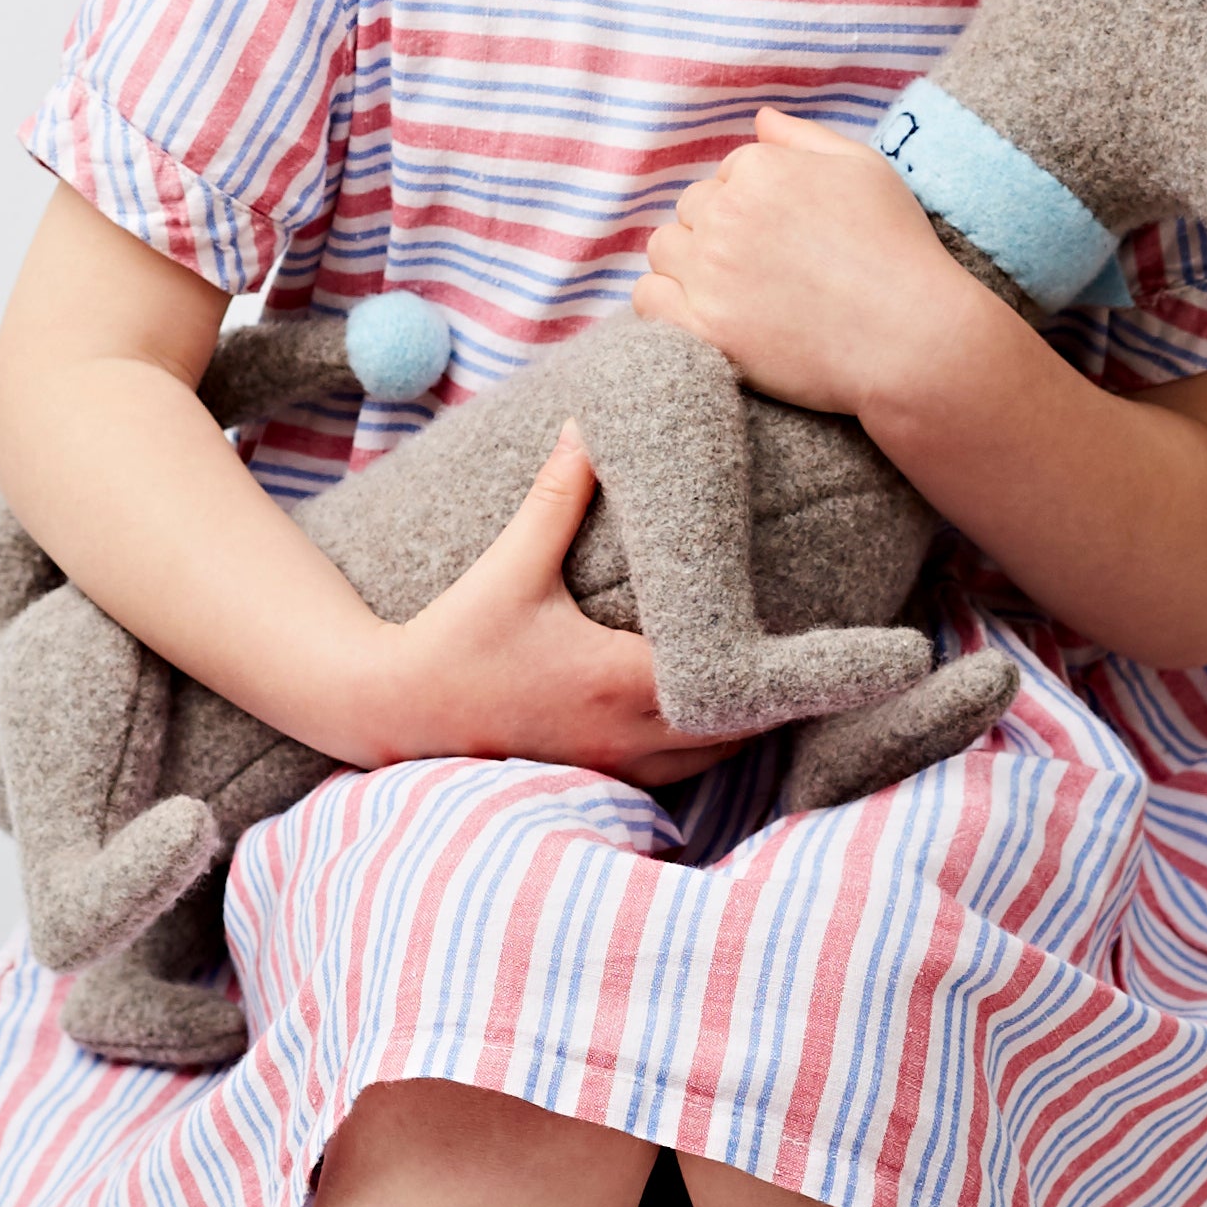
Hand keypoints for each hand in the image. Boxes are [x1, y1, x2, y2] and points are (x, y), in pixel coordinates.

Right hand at [363, 424, 753, 789]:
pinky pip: (669, 778)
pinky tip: (696, 714)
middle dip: (766, 699)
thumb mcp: (510, 565)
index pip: (727, 686)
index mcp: (620, 680)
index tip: (813, 644)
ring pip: (706, 762)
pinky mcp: (589, 779)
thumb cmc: (455, 638)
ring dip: (733, 726)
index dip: (774, 671)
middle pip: (735, 732)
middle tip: (791, 652)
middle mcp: (626, 734)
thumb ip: (556, 497)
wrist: (392, 707)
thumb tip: (586, 427)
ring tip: (753, 679)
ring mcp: (608, 766)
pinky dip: (695, 751)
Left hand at [632, 105, 985, 414]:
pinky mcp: (703, 327)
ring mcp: (711, 272)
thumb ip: (803, 137)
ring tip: (736, 291)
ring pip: (664, 249)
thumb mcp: (865, 169)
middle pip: (692, 210)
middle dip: (721, 231)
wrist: (912, 339)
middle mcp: (727, 213)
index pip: (726, 173)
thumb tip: (758, 118)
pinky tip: (701, 314)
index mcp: (761, 169)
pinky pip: (648, 300)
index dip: (755, 204)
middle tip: (767, 268)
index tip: (787, 236)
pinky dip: (665, 303)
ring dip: (689, 264)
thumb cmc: (898, 250)